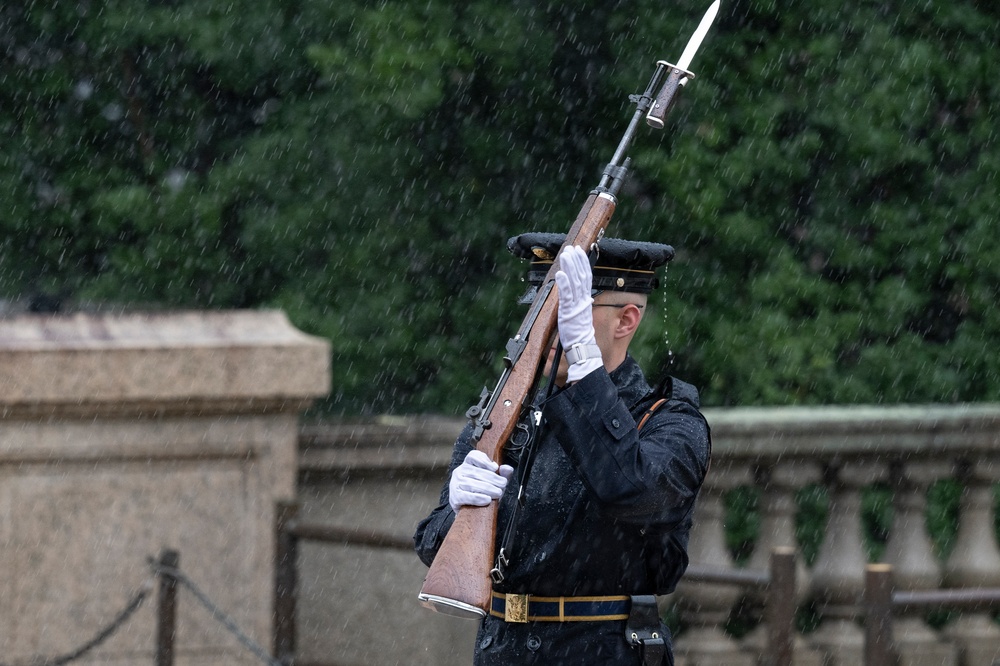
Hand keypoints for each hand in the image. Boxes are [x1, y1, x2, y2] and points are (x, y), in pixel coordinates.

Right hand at [449, 450, 513, 511]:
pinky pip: (466, 496)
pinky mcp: (455, 497)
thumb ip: (502, 474)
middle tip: (503, 484)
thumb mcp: (494, 481)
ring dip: (487, 489)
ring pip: (471, 484)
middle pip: (475, 472)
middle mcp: (459, 471)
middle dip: (492, 478)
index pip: (472, 456)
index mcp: (468, 464)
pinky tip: (487, 500)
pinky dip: (478, 498)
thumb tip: (507, 468)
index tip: (495, 468)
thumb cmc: (482, 491)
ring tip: (498, 493)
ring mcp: (455, 484)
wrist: (470, 511)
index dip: (484, 460)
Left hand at [555, 245, 602, 382]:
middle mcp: (582, 300)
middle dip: (576, 261)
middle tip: (571, 248)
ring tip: (566, 255)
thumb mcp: (579, 314)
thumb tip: (579, 295)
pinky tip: (560, 274)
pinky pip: (566, 296)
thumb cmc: (578, 333)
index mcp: (585, 300)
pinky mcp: (568, 312)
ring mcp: (576, 306)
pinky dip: (564, 284)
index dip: (583, 263)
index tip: (580, 251)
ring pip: (574, 282)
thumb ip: (579, 303)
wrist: (582, 347)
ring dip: (570, 268)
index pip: (586, 277)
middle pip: (581, 276)